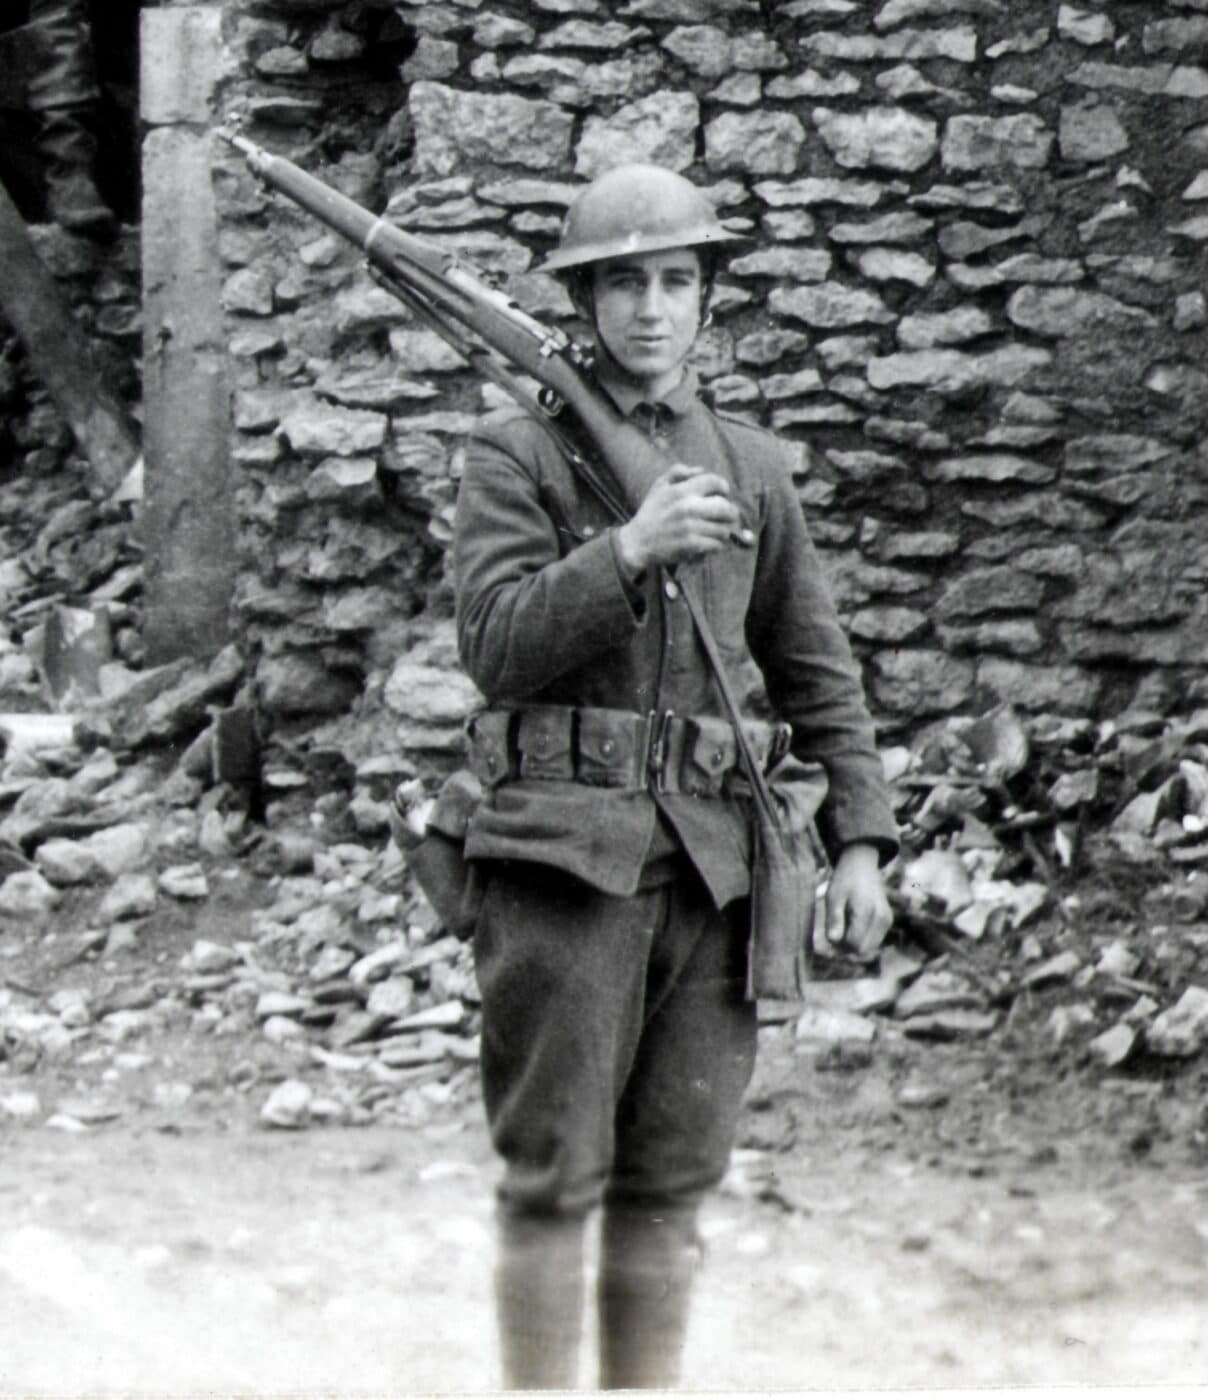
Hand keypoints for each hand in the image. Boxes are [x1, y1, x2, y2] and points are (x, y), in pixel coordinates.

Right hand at [615, 464, 752, 574]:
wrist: (637, 542)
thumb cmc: (650, 513)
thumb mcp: (658, 486)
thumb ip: (677, 471)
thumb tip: (699, 470)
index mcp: (681, 491)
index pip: (714, 481)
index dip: (723, 487)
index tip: (723, 494)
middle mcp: (688, 507)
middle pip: (725, 507)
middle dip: (731, 513)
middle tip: (728, 517)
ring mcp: (690, 527)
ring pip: (723, 528)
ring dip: (723, 531)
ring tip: (717, 531)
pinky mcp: (691, 545)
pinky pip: (716, 544)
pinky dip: (716, 545)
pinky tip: (710, 543)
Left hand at [823, 843, 891, 960]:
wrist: (861, 865)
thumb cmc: (844, 881)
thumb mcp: (833, 897)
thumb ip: (834, 920)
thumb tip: (833, 941)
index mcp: (867, 911)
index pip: (853, 944)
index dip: (839, 946)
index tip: (829, 936)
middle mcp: (881, 918)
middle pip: (862, 950)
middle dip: (846, 948)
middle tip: (834, 933)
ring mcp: (886, 920)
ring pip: (869, 948)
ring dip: (854, 944)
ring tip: (843, 927)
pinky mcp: (887, 921)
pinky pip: (874, 940)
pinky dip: (862, 938)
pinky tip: (853, 924)